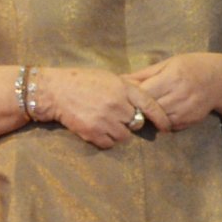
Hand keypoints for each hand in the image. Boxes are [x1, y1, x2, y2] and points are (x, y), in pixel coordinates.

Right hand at [36, 67, 151, 148]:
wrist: (55, 91)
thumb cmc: (83, 81)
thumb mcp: (109, 78)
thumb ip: (128, 90)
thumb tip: (146, 102)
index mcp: (123, 88)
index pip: (150, 105)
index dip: (161, 118)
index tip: (166, 127)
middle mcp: (117, 104)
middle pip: (136, 123)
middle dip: (130, 123)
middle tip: (118, 117)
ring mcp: (105, 119)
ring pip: (124, 136)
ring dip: (118, 133)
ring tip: (106, 123)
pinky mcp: (93, 132)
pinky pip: (109, 144)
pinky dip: (105, 140)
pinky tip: (98, 129)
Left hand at [127, 53, 221, 132]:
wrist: (221, 81)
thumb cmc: (192, 67)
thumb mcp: (168, 63)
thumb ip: (144, 74)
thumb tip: (120, 79)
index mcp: (171, 78)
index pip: (143, 92)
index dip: (130, 95)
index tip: (122, 95)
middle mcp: (178, 96)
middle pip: (148, 108)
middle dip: (136, 108)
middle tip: (128, 106)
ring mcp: (184, 111)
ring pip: (155, 120)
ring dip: (148, 116)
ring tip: (143, 110)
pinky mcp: (187, 122)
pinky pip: (167, 126)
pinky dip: (160, 121)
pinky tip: (160, 113)